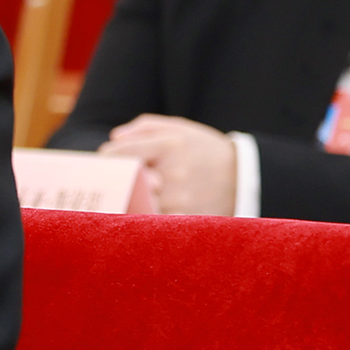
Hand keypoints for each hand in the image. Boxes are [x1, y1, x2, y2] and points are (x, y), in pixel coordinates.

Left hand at [103, 115, 239, 215]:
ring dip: (127, 201)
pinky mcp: (187, 218)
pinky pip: (154, 221)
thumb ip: (143, 129)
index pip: (121, 153)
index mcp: (169, 146)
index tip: (105, 162)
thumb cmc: (203, 150)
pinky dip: (144, 217)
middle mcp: (174, 173)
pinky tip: (142, 212)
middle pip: (125, 182)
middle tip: (108, 183)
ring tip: (124, 198)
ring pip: (136, 204)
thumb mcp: (178, 129)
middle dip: (114, 182)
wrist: (244, 177)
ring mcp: (181, 198)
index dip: (107, 159)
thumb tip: (114, 138)